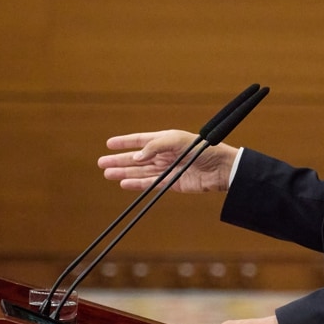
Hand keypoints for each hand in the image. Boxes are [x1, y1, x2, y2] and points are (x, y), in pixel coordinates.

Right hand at [98, 130, 237, 193]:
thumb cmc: (202, 149)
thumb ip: (154, 147)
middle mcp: (164, 155)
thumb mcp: (176, 141)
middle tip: (102, 163)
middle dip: (119, 160)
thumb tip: (135, 157)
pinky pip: (150, 183)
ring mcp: (167, 169)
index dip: (124, 142)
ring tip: (108, 174)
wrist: (221, 168)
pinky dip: (136, 183)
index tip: (109, 144)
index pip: (140, 140)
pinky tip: (124, 183)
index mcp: (165, 140)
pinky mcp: (172, 184)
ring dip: (124, 172)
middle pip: (136, 158)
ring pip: (140, 171)